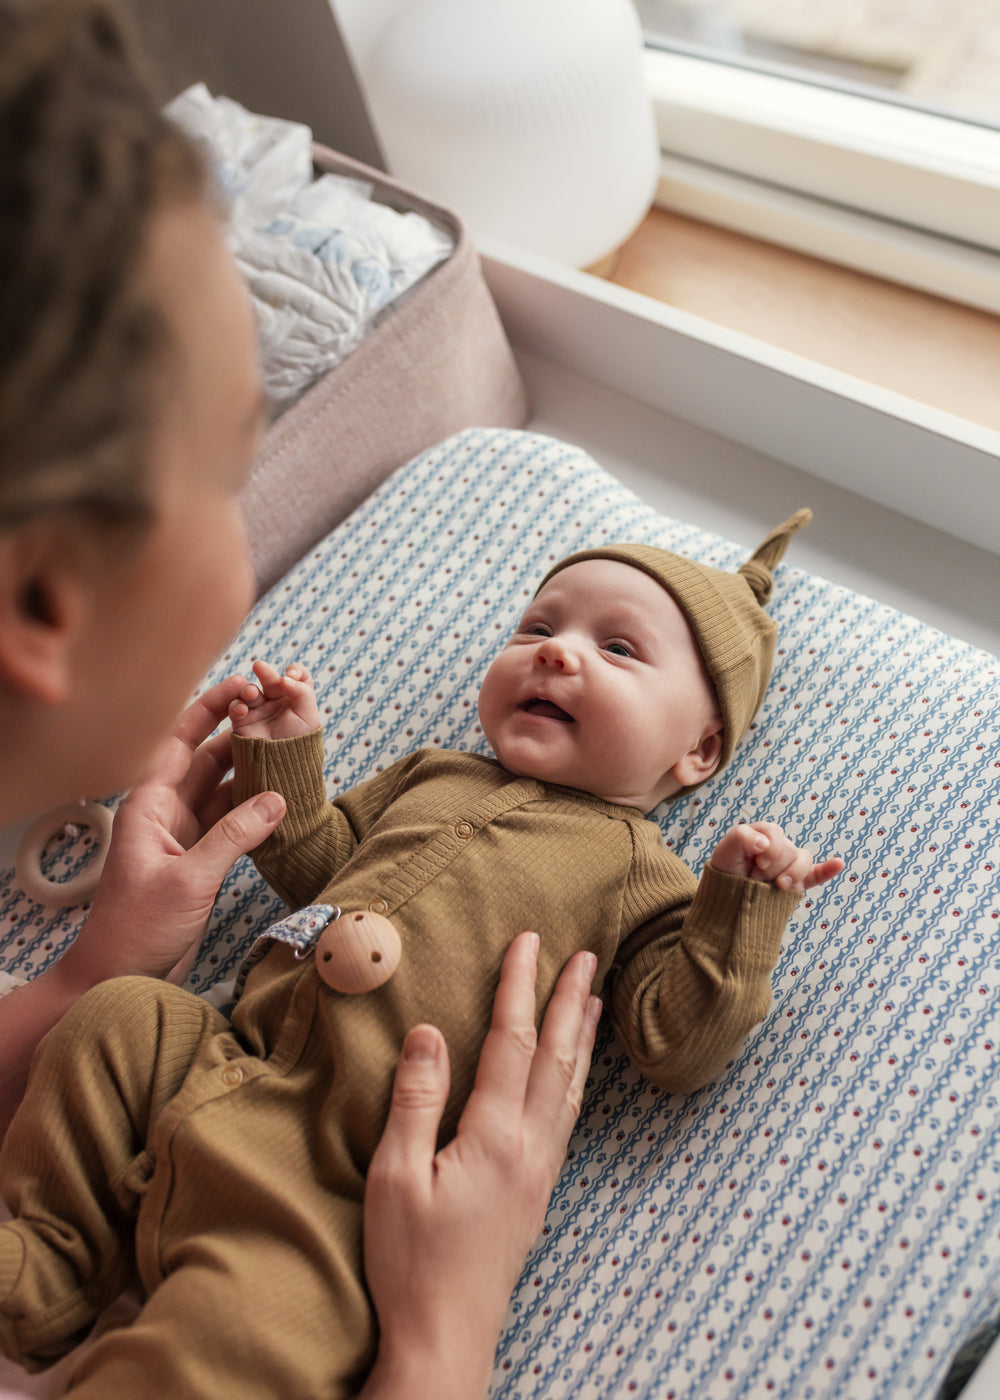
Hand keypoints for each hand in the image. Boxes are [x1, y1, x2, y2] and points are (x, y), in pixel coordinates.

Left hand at [62, 676, 286, 987]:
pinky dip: (256, 811)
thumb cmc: (136, 928)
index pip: (182, 740)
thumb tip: (277, 798)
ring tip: (291, 751)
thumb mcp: (190, 879)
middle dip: (242, 736)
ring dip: (254, 774)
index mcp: (149, 804)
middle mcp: (166, 811)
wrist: (117, 976)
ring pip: (225, 791)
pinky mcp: (200, 860)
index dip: (211, 709)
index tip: (245, 685)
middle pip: (209, 760)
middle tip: (281, 715)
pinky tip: (282, 798)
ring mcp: (184, 835)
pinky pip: (233, 822)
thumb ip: (235, 836)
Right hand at [228, 659, 320, 740]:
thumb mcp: (309, 717)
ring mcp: (259, 710)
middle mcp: (277, 701)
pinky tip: (241, 709)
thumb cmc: (300, 744)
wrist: (284, 770)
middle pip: (270, 679)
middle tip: (259, 666)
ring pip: (250, 691)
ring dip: (248, 689)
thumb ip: (302, 692)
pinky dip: (236, 706)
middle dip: (265, 672)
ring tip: (251, 694)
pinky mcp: (243, 722)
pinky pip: (236, 708)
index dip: (295, 671)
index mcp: (296, 698)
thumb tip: (285, 676)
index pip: (296, 676)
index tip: (291, 674)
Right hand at [361, 932, 600, 1399]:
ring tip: (595, 1001)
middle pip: (557, 1058)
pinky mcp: (537, 1193)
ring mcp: (539, 1172)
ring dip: (582, 1038)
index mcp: (494, 1136)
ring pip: (570, 1088)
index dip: (519, 987)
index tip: (528, 942)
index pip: (512, 1043)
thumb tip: (430, 1032)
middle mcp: (529, 1147)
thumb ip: (416, 1100)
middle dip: (570, 1002)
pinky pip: (567, 1118)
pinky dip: (575, 1080)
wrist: (446, 1338)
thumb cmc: (411, 1261)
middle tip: (588, 955)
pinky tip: (573, 1076)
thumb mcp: (395, 1176)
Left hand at [711, 820, 844, 892]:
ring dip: (790, 874)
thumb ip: (741, 837)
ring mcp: (790, 865)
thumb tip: (764, 843)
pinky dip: (829, 869)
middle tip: (755, 877)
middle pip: (789, 850)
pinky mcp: (798, 883)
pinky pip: (818, 874)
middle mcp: (780, 847)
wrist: (726, 898)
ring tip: (776, 885)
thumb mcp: (725, 851)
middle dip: (771, 868)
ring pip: (803, 861)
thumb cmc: (726, 871)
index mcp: (764, 834)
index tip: (755, 863)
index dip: (769, 849)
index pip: (776, 833)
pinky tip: (838, 863)